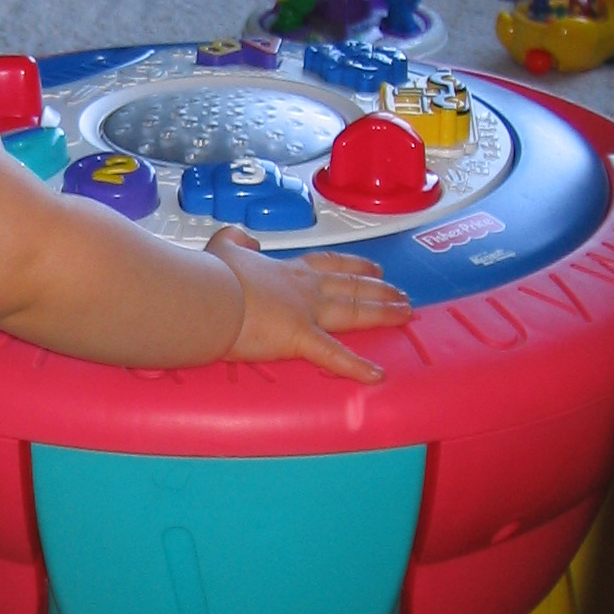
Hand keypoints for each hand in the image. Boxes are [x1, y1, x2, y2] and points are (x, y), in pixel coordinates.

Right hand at [205, 228, 412, 381]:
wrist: (208, 293)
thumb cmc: (212, 274)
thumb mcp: (223, 246)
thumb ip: (237, 239)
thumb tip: (246, 239)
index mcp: (287, 270)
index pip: (329, 266)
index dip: (354, 265)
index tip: (372, 266)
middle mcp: (304, 289)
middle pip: (352, 286)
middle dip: (379, 289)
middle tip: (401, 293)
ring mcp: (306, 313)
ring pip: (355, 311)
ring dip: (383, 312)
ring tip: (406, 313)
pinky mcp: (300, 339)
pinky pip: (335, 356)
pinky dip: (357, 367)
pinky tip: (378, 375)